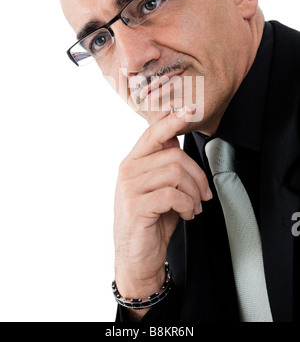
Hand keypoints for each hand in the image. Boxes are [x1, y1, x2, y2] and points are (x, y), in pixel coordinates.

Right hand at [113, 107, 211, 317]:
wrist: (136, 258)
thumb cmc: (150, 222)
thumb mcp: (159, 190)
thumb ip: (165, 166)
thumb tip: (177, 141)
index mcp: (132, 162)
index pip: (152, 134)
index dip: (172, 120)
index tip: (188, 110)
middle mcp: (128, 171)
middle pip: (174, 156)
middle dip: (197, 175)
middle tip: (204, 193)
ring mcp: (130, 188)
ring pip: (175, 174)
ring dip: (194, 192)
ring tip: (195, 206)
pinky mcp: (136, 206)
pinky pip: (173, 195)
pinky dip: (188, 205)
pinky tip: (188, 213)